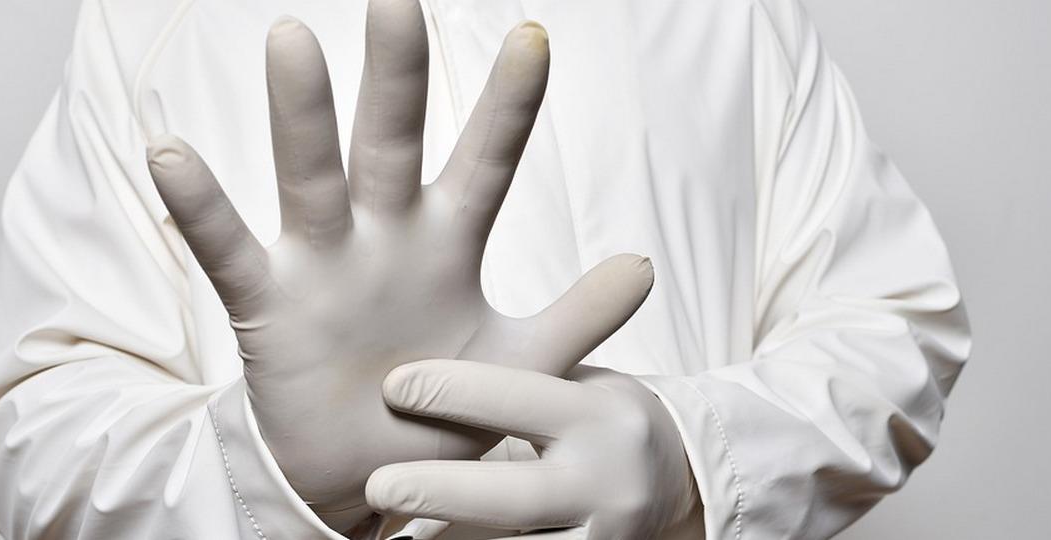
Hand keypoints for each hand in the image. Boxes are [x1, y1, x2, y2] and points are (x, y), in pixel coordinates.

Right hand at [145, 0, 654, 526]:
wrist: (377, 478)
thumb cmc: (446, 411)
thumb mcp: (522, 364)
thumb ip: (579, 316)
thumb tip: (643, 265)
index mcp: (447, 244)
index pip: (484, 162)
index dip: (507, 106)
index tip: (532, 38)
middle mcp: (384, 238)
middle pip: (391, 141)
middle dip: (398, 74)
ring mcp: (323, 265)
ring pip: (311, 177)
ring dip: (301, 116)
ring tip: (292, 43)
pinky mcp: (269, 308)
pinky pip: (229, 252)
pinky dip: (201, 209)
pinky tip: (171, 155)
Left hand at [367, 361, 700, 539]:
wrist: (671, 475)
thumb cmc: (594, 416)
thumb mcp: (574, 381)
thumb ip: (514, 382)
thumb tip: (409, 376)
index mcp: (599, 418)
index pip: (520, 399)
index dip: (454, 391)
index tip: (393, 385)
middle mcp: (607, 485)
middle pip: (517, 498)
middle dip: (443, 492)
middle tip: (378, 486)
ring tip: (392, 539)